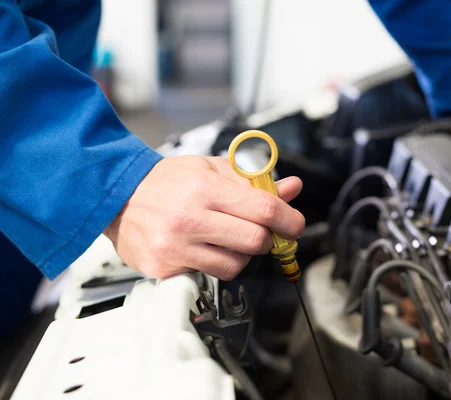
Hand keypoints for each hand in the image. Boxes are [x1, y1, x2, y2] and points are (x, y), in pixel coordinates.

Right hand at [104, 156, 304, 279]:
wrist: (116, 197)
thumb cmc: (166, 181)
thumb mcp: (210, 169)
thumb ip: (253, 180)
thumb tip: (291, 188)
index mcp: (204, 188)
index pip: (264, 209)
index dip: (289, 219)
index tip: (295, 224)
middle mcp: (189, 218)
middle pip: (255, 241)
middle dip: (268, 239)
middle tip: (263, 233)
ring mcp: (175, 247)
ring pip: (236, 265)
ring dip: (242, 254)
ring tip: (227, 238)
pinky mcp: (164, 268)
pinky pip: (210, 275)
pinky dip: (217, 264)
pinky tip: (205, 248)